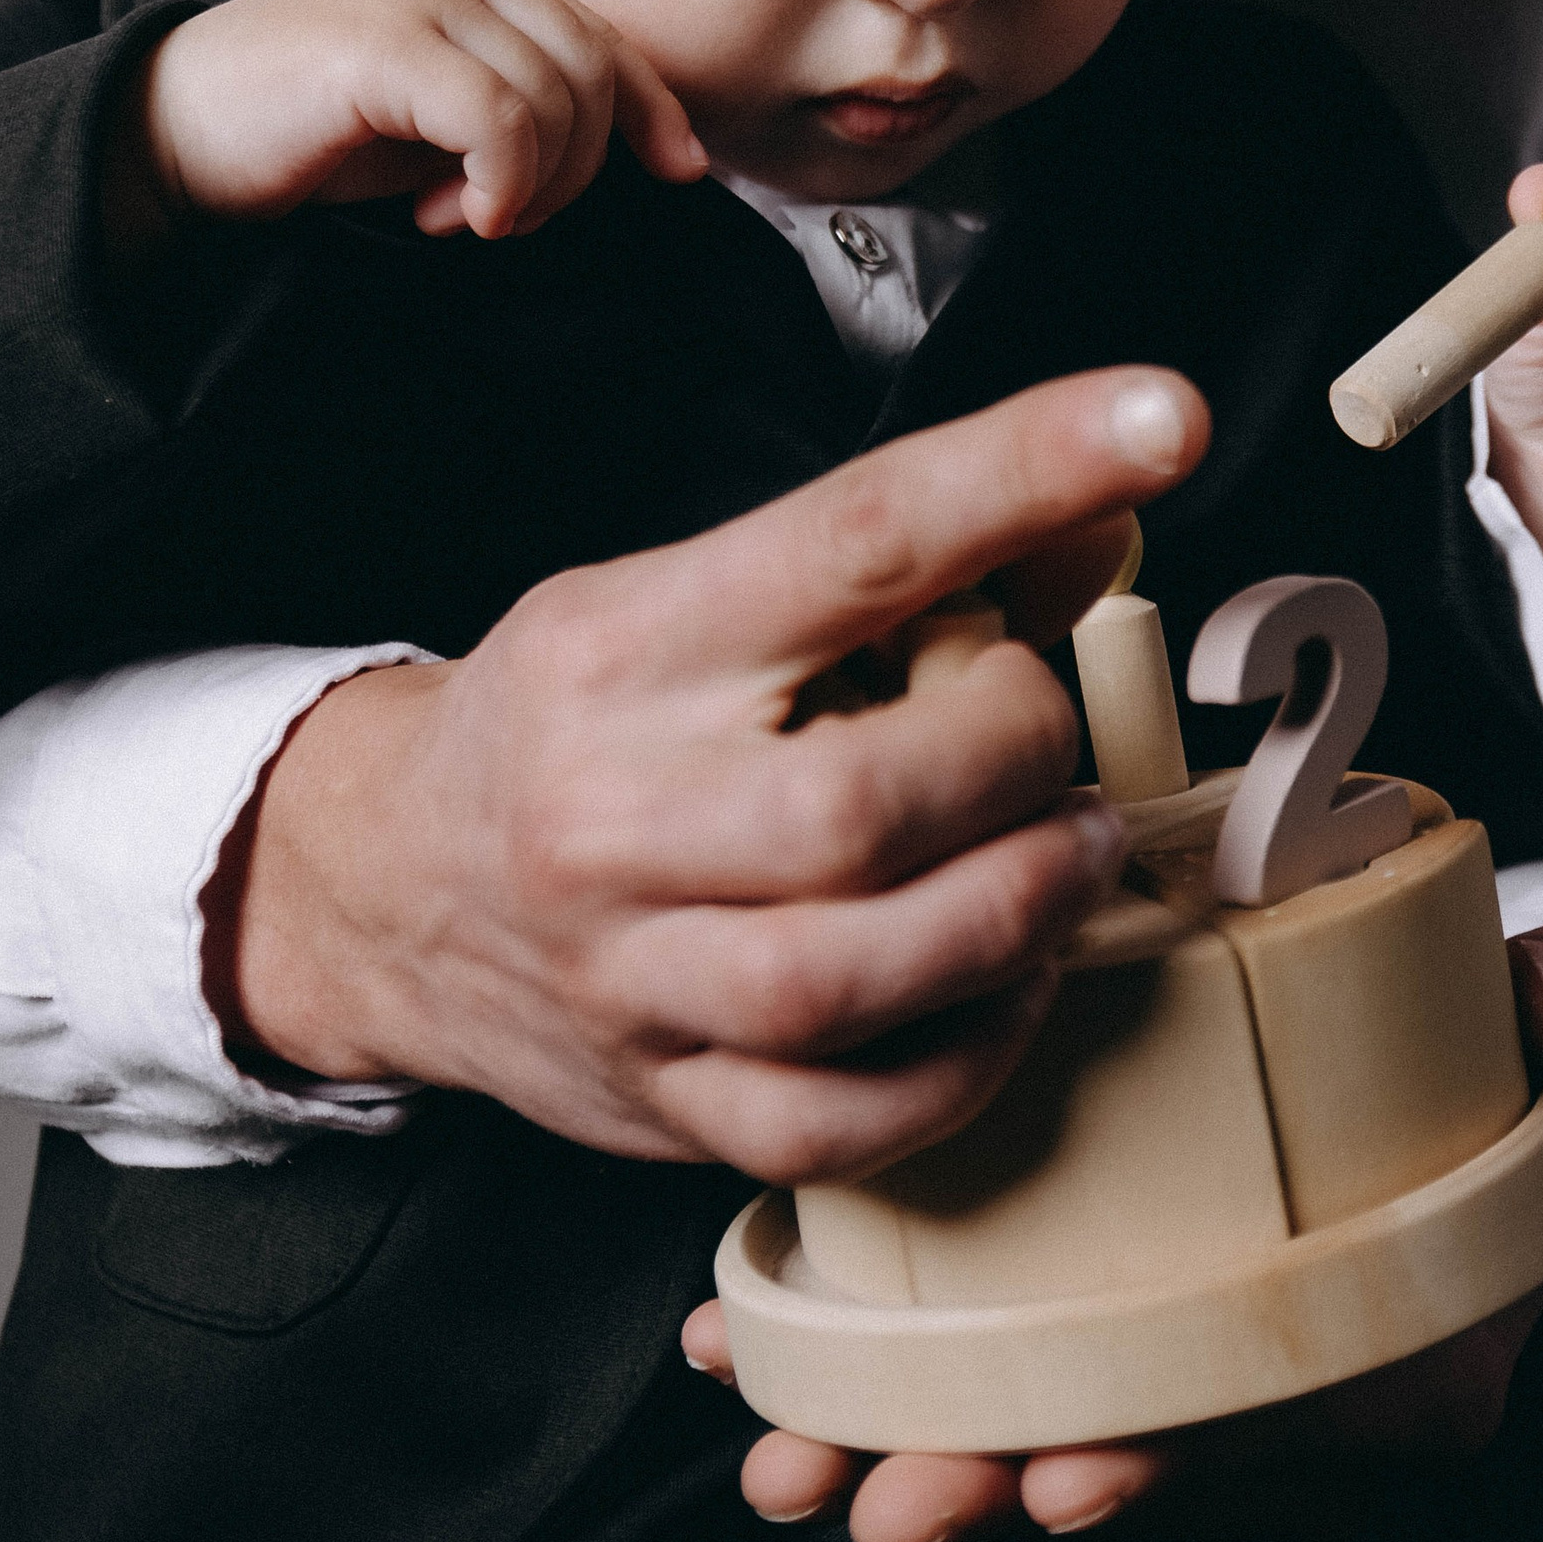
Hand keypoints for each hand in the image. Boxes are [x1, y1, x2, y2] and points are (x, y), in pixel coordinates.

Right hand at [124, 0, 705, 242]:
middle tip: (501, 216)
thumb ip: (513, 108)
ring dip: (528, 186)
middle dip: (577, 167)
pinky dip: (501, 184)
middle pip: (593, 67)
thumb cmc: (304, 133)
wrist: (172, 131)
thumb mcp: (433, 118)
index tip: (681, 170)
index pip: (599, 30)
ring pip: (557, 96)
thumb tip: (626, 150)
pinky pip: (503, 120)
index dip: (652, 104)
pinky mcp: (385, 43)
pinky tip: (449, 214)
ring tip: (457, 214)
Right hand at [214, 369, 1209, 1177]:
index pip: (848, 539)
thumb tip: (1105, 507)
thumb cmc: (580, 725)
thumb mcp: (696, 598)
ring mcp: (625, 974)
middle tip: (1043, 737)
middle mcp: (609, 812)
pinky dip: (968, 1057)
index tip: (1158, 422)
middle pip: (861, 803)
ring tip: (1064, 854)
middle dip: (1015, 756)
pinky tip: (1006, 981)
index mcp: (625, 646)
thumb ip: (901, 565)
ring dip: (1016, 910)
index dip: (1017, 471)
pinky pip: (840, 1119)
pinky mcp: (661, 1103)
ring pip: (852, 976)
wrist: (385, 883)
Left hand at [682, 916, 1542, 1541]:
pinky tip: (749, 1333)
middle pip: (1125, 1452)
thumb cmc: (1524, 1066)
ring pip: (1032, 1420)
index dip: (1170, 1462)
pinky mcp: (1094, 1301)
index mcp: (1405, 1357)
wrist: (1483, 1065)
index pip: (1273, 1435)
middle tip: (883, 1499)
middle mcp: (1282, 1391)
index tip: (1066, 1474)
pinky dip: (866, 1352)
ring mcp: (1180, 1356)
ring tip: (789, 1459)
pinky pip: (975, 1348)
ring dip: (904, 1442)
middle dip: (993, 1480)